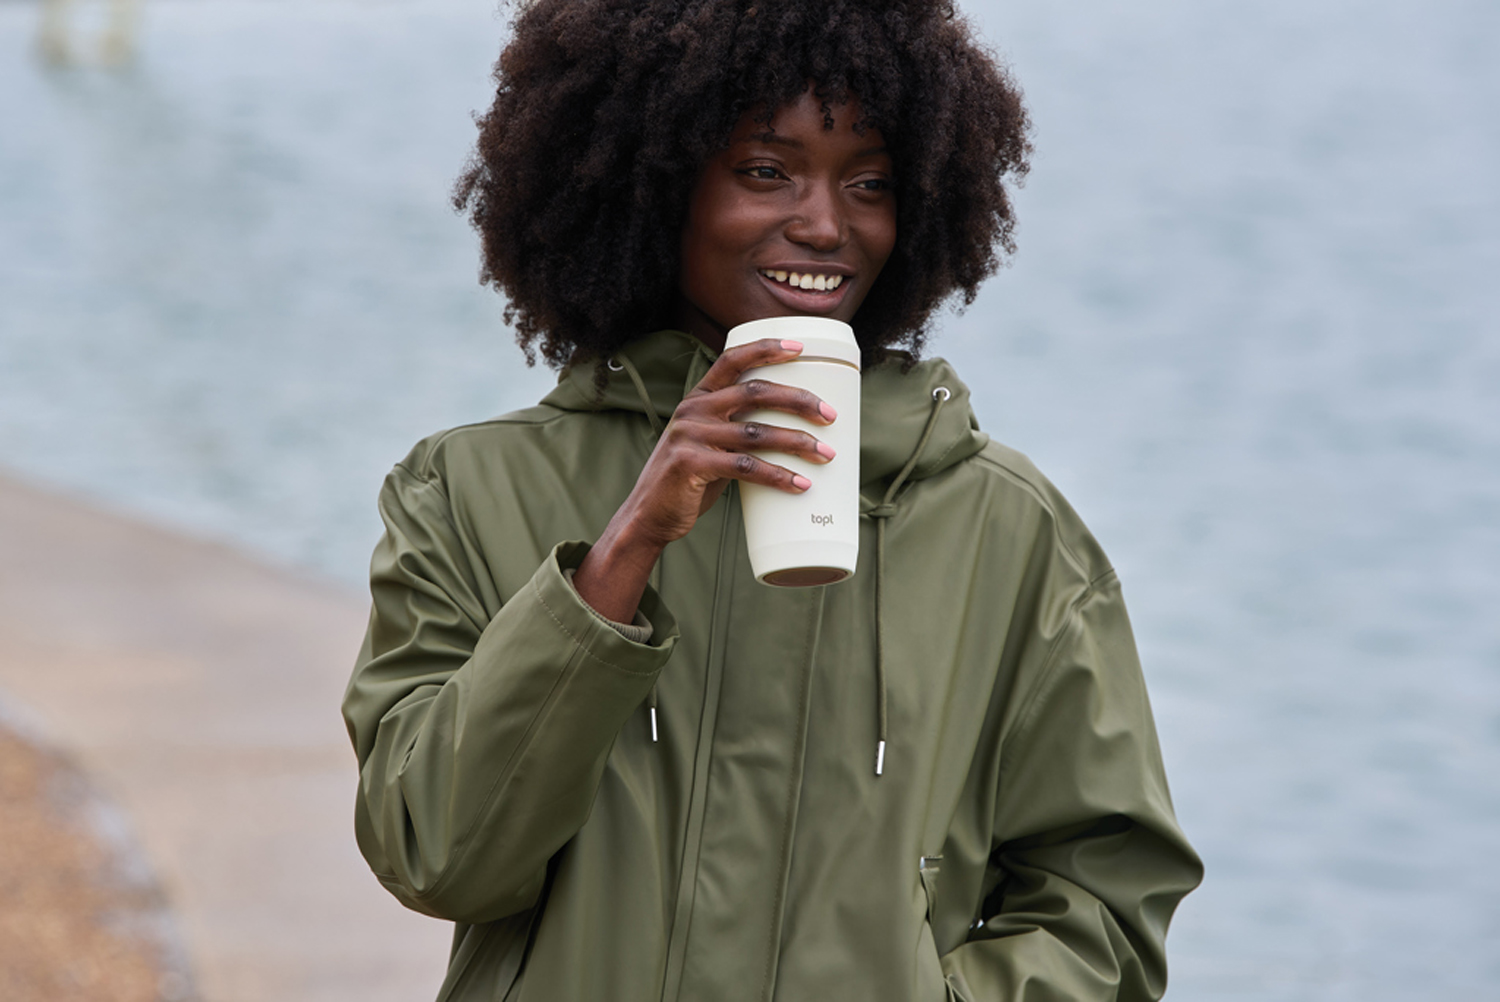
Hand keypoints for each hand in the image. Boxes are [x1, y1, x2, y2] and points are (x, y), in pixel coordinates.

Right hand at [573, 337, 836, 622]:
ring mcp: (690, 436)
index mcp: (698, 398)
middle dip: (798, 400)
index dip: (767, 348)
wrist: (648, 514)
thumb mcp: (707, 442)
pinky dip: (778, 476)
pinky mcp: (691, 464)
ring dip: (797, 442)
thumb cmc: (687, 480)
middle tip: (830, 415)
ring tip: (826, 454)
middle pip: (755, 392)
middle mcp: (693, 410)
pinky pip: (746, 467)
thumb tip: (790, 430)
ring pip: (756, 432)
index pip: (733, 359)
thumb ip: (735, 429)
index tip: (800, 348)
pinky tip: (800, 484)